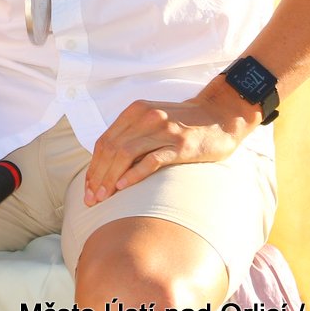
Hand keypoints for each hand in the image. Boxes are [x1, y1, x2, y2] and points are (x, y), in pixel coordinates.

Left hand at [83, 87, 256, 205]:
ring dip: (110, 178)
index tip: (88, 187)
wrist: (221, 115)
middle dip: (97, 176)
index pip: (104, 141)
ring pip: (125, 154)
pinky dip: (134, 173)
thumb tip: (108, 164)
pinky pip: (151, 159)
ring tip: (103, 197)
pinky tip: (124, 187)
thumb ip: (132, 135)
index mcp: (135, 112)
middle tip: (91, 199)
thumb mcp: (153, 120)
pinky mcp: (181, 145)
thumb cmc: (185, 123)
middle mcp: (145, 118)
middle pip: (111, 149)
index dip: (93, 166)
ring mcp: (163, 130)